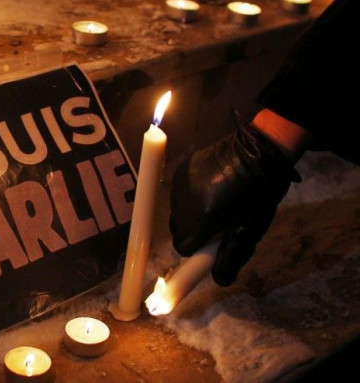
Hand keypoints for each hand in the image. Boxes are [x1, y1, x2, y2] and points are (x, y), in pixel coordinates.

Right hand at [169, 112, 299, 285]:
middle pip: (177, 229)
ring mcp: (180, 184)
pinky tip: (209, 186)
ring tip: (215, 203)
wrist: (257, 154)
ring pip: (177, 211)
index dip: (196, 249)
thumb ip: (232, 259)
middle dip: (192, 231)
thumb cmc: (258, 196)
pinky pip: (179, 192)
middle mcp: (184, 202)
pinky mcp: (181, 170)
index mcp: (201, 220)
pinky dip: (190, 195)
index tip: (210, 243)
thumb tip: (219, 281)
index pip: (182, 247)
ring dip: (190, 213)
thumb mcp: (249, 232)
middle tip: (215, 224)